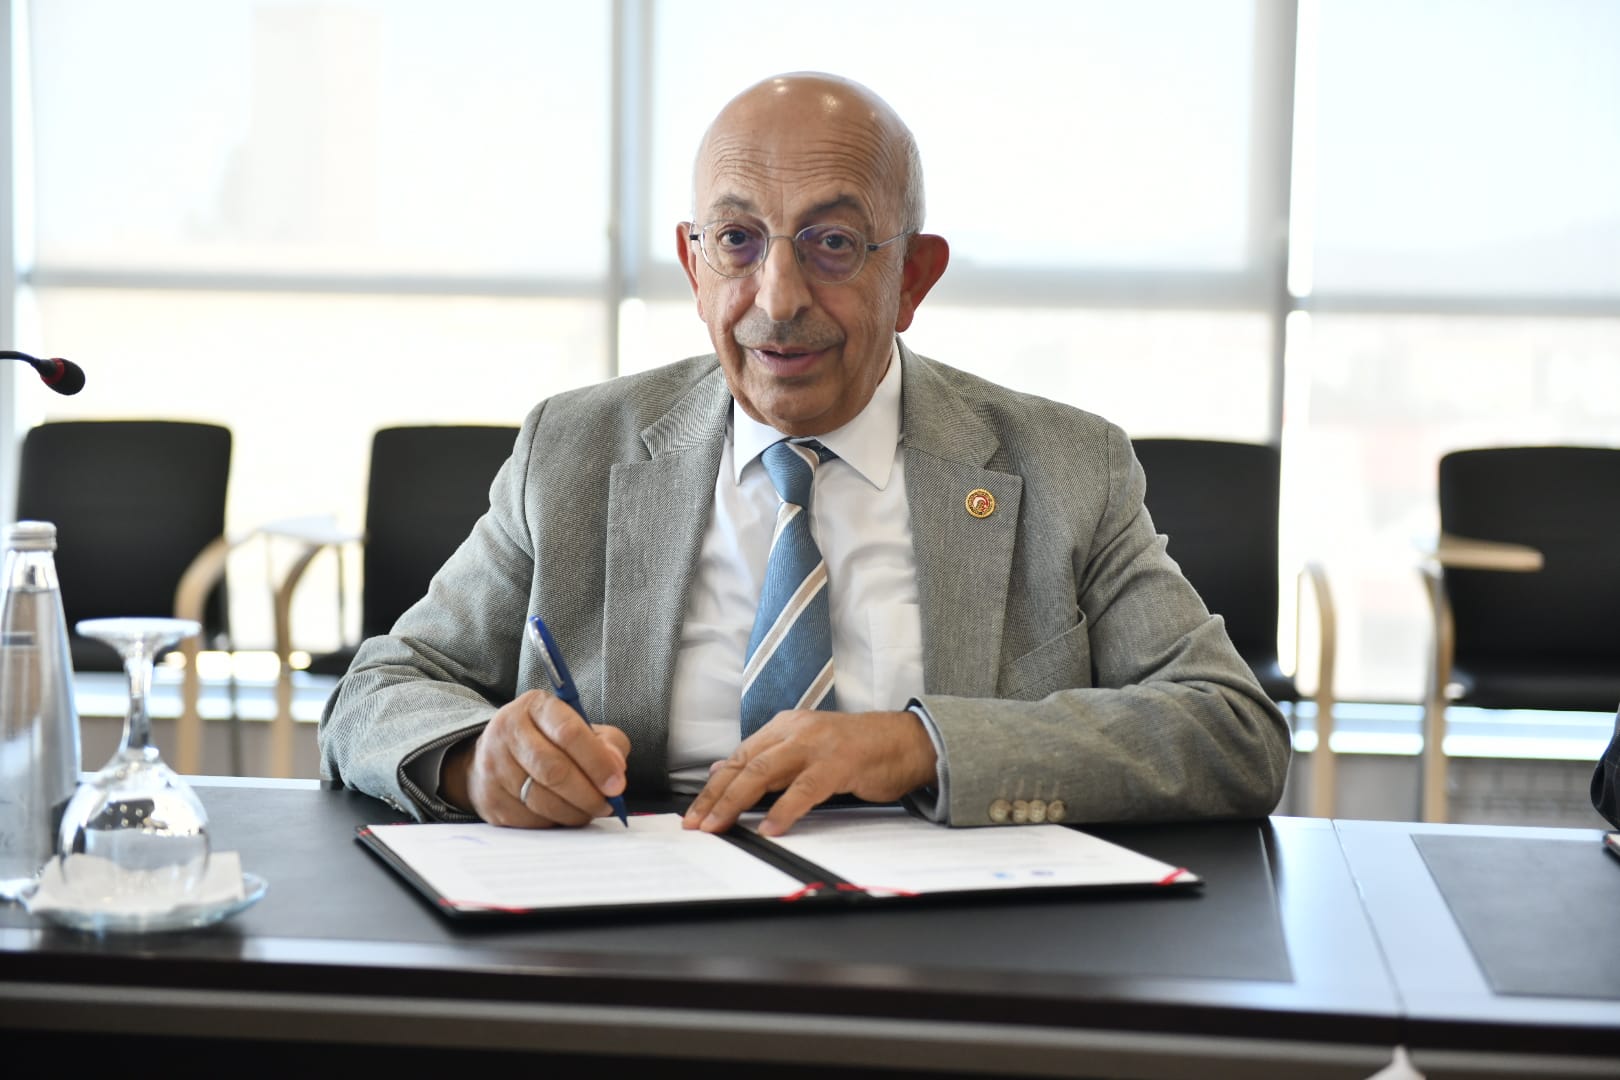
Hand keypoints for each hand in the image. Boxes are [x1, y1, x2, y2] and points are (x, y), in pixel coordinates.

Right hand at [442, 689, 628, 826]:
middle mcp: (507, 730)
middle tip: (606, 804)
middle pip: (554, 770)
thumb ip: (608, 743)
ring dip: (574, 812)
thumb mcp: (582, 727)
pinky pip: (529, 820)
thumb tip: (615, 768)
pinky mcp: (488, 798)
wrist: (498, 753)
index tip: (616, 784)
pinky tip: (563, 814)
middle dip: (588, 794)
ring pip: (541, 800)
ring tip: (589, 810)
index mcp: (535, 706)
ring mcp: (493, 765)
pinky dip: (553, 822)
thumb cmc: (549, 739)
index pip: (568, 733)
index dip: (597, 762)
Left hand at [682, 709, 937, 836]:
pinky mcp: (839, 763)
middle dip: (715, 796)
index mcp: (785, 726)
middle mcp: (796, 730)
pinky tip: (770, 828)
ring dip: (736, 802)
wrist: (904, 742)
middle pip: (744, 764)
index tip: (695, 812)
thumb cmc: (856, 750)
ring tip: (720, 826)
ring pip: (764, 773)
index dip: (713, 786)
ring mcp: (816, 745)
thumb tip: (723, 770)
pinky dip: (783, 811)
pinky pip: (804, 789)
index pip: (738, 757)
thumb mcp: (805, 748)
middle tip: (697, 822)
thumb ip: (767, 759)